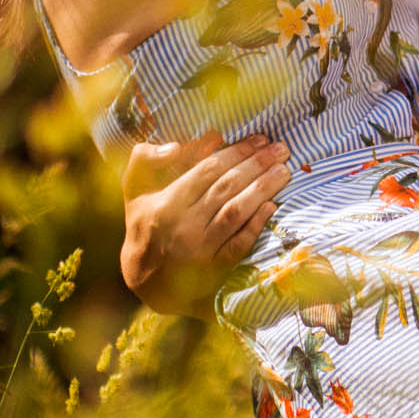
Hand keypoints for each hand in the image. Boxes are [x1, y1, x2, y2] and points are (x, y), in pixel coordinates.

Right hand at [119, 131, 289, 314]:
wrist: (145, 279)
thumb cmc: (144, 225)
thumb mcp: (134, 190)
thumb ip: (144, 160)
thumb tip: (175, 146)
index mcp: (166, 203)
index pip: (207, 170)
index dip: (237, 152)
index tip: (260, 139)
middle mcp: (183, 225)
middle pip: (226, 187)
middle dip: (257, 165)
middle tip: (281, 149)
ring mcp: (200, 248)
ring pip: (236, 212)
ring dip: (262, 189)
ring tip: (284, 171)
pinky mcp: (214, 268)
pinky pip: (239, 244)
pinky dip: (256, 224)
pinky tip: (272, 206)